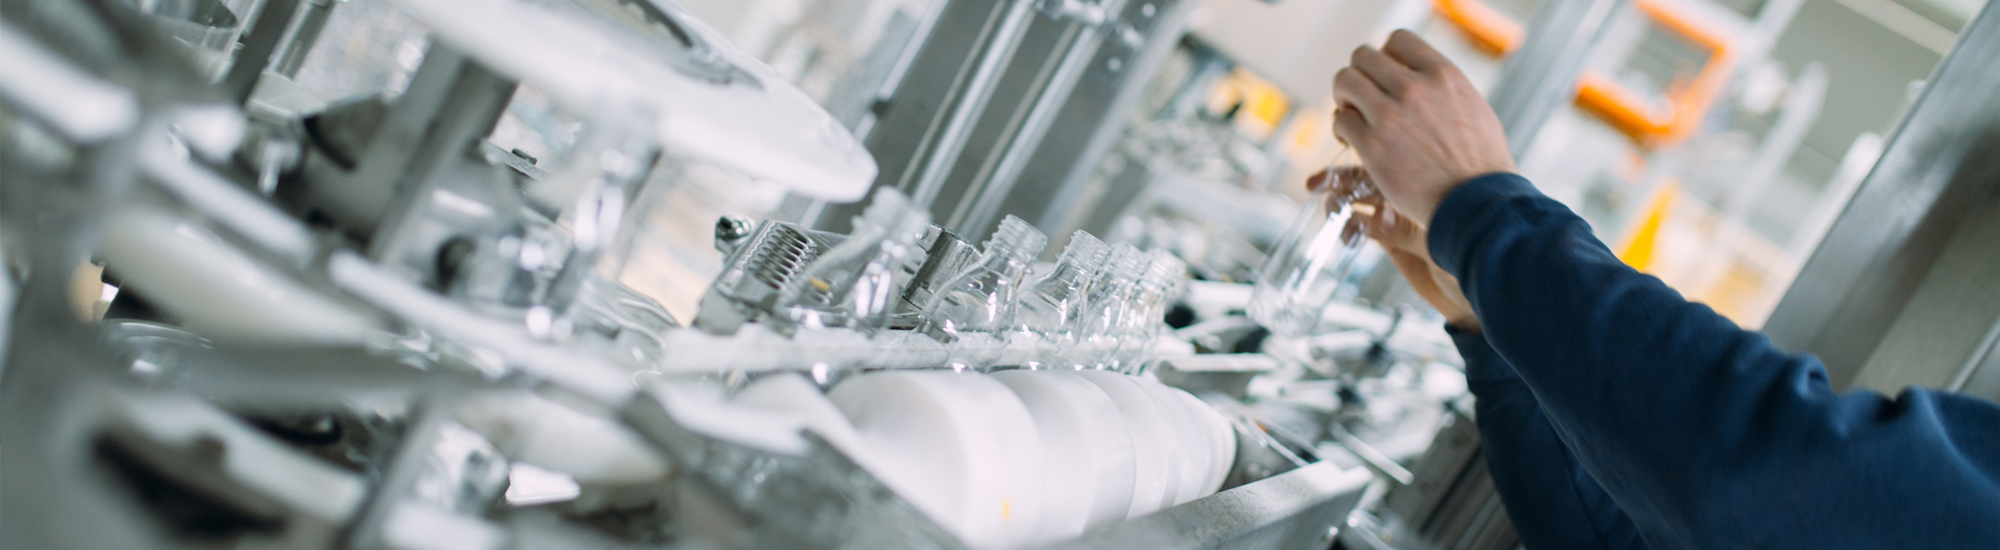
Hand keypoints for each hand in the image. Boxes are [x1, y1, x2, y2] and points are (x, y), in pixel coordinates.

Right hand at [1307, 167, 1479, 331]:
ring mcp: (1405, 217)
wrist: (1481, 300)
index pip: (1397, 160)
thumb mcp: (1443, 246)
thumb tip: (1377, 218)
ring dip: (1342, 201)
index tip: (1346, 154)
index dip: (1369, 155)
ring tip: (1329, 211)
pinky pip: (1365, 226)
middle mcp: (1418, 195)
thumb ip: (1409, 232)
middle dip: (1344, 177)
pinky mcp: (1395, 241)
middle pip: (1374, 175)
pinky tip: (1346, 236)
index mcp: (1435, 184)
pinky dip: (1350, 227)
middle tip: (1317, 183)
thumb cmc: (1478, 266)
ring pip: (1365, 199)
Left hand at [1332, 30, 1514, 224]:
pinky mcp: (1372, 145)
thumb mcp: (1472, 107)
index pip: (1398, 39)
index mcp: (1442, 74)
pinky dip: (1341, 127)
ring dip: (1344, 97)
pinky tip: (1352, 140)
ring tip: (1353, 115)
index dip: (1386, 56)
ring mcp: (1391, 115)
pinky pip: (1341, 120)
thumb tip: (1422, 79)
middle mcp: (1414, 87)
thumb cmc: (1480, 163)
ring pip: (1345, 82)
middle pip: (1363, 57)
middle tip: (1362, 96)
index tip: (1385, 76)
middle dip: (1359, 75)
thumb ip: (1442, 88)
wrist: (1475, 201)